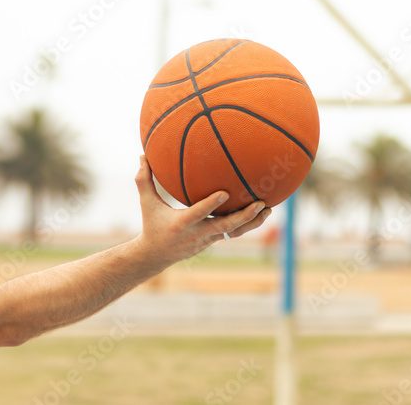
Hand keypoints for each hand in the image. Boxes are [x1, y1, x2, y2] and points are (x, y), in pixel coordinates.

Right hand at [131, 156, 271, 269]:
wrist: (156, 255)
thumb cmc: (151, 224)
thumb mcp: (146, 203)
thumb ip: (144, 180)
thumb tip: (142, 155)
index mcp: (181, 223)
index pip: (199, 213)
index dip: (212, 204)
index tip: (226, 192)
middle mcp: (197, 233)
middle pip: (225, 227)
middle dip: (245, 216)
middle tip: (260, 203)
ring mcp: (207, 239)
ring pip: (234, 232)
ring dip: (253, 222)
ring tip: (268, 208)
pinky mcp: (213, 241)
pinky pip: (233, 232)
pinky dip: (246, 224)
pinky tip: (259, 212)